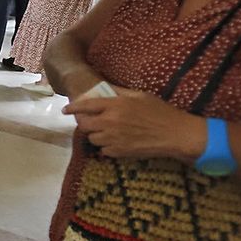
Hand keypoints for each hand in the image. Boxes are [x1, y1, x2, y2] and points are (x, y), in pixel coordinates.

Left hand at [63, 87, 204, 161]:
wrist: (175, 134)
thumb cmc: (160, 111)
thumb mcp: (139, 95)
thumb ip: (119, 92)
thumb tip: (104, 88)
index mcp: (115, 105)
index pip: (86, 106)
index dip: (73, 108)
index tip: (66, 110)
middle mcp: (110, 122)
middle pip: (85, 125)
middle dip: (86, 124)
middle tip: (92, 122)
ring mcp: (114, 138)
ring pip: (93, 139)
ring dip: (97, 136)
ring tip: (108, 132)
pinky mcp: (119, 152)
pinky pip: (104, 151)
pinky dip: (107, 147)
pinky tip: (117, 142)